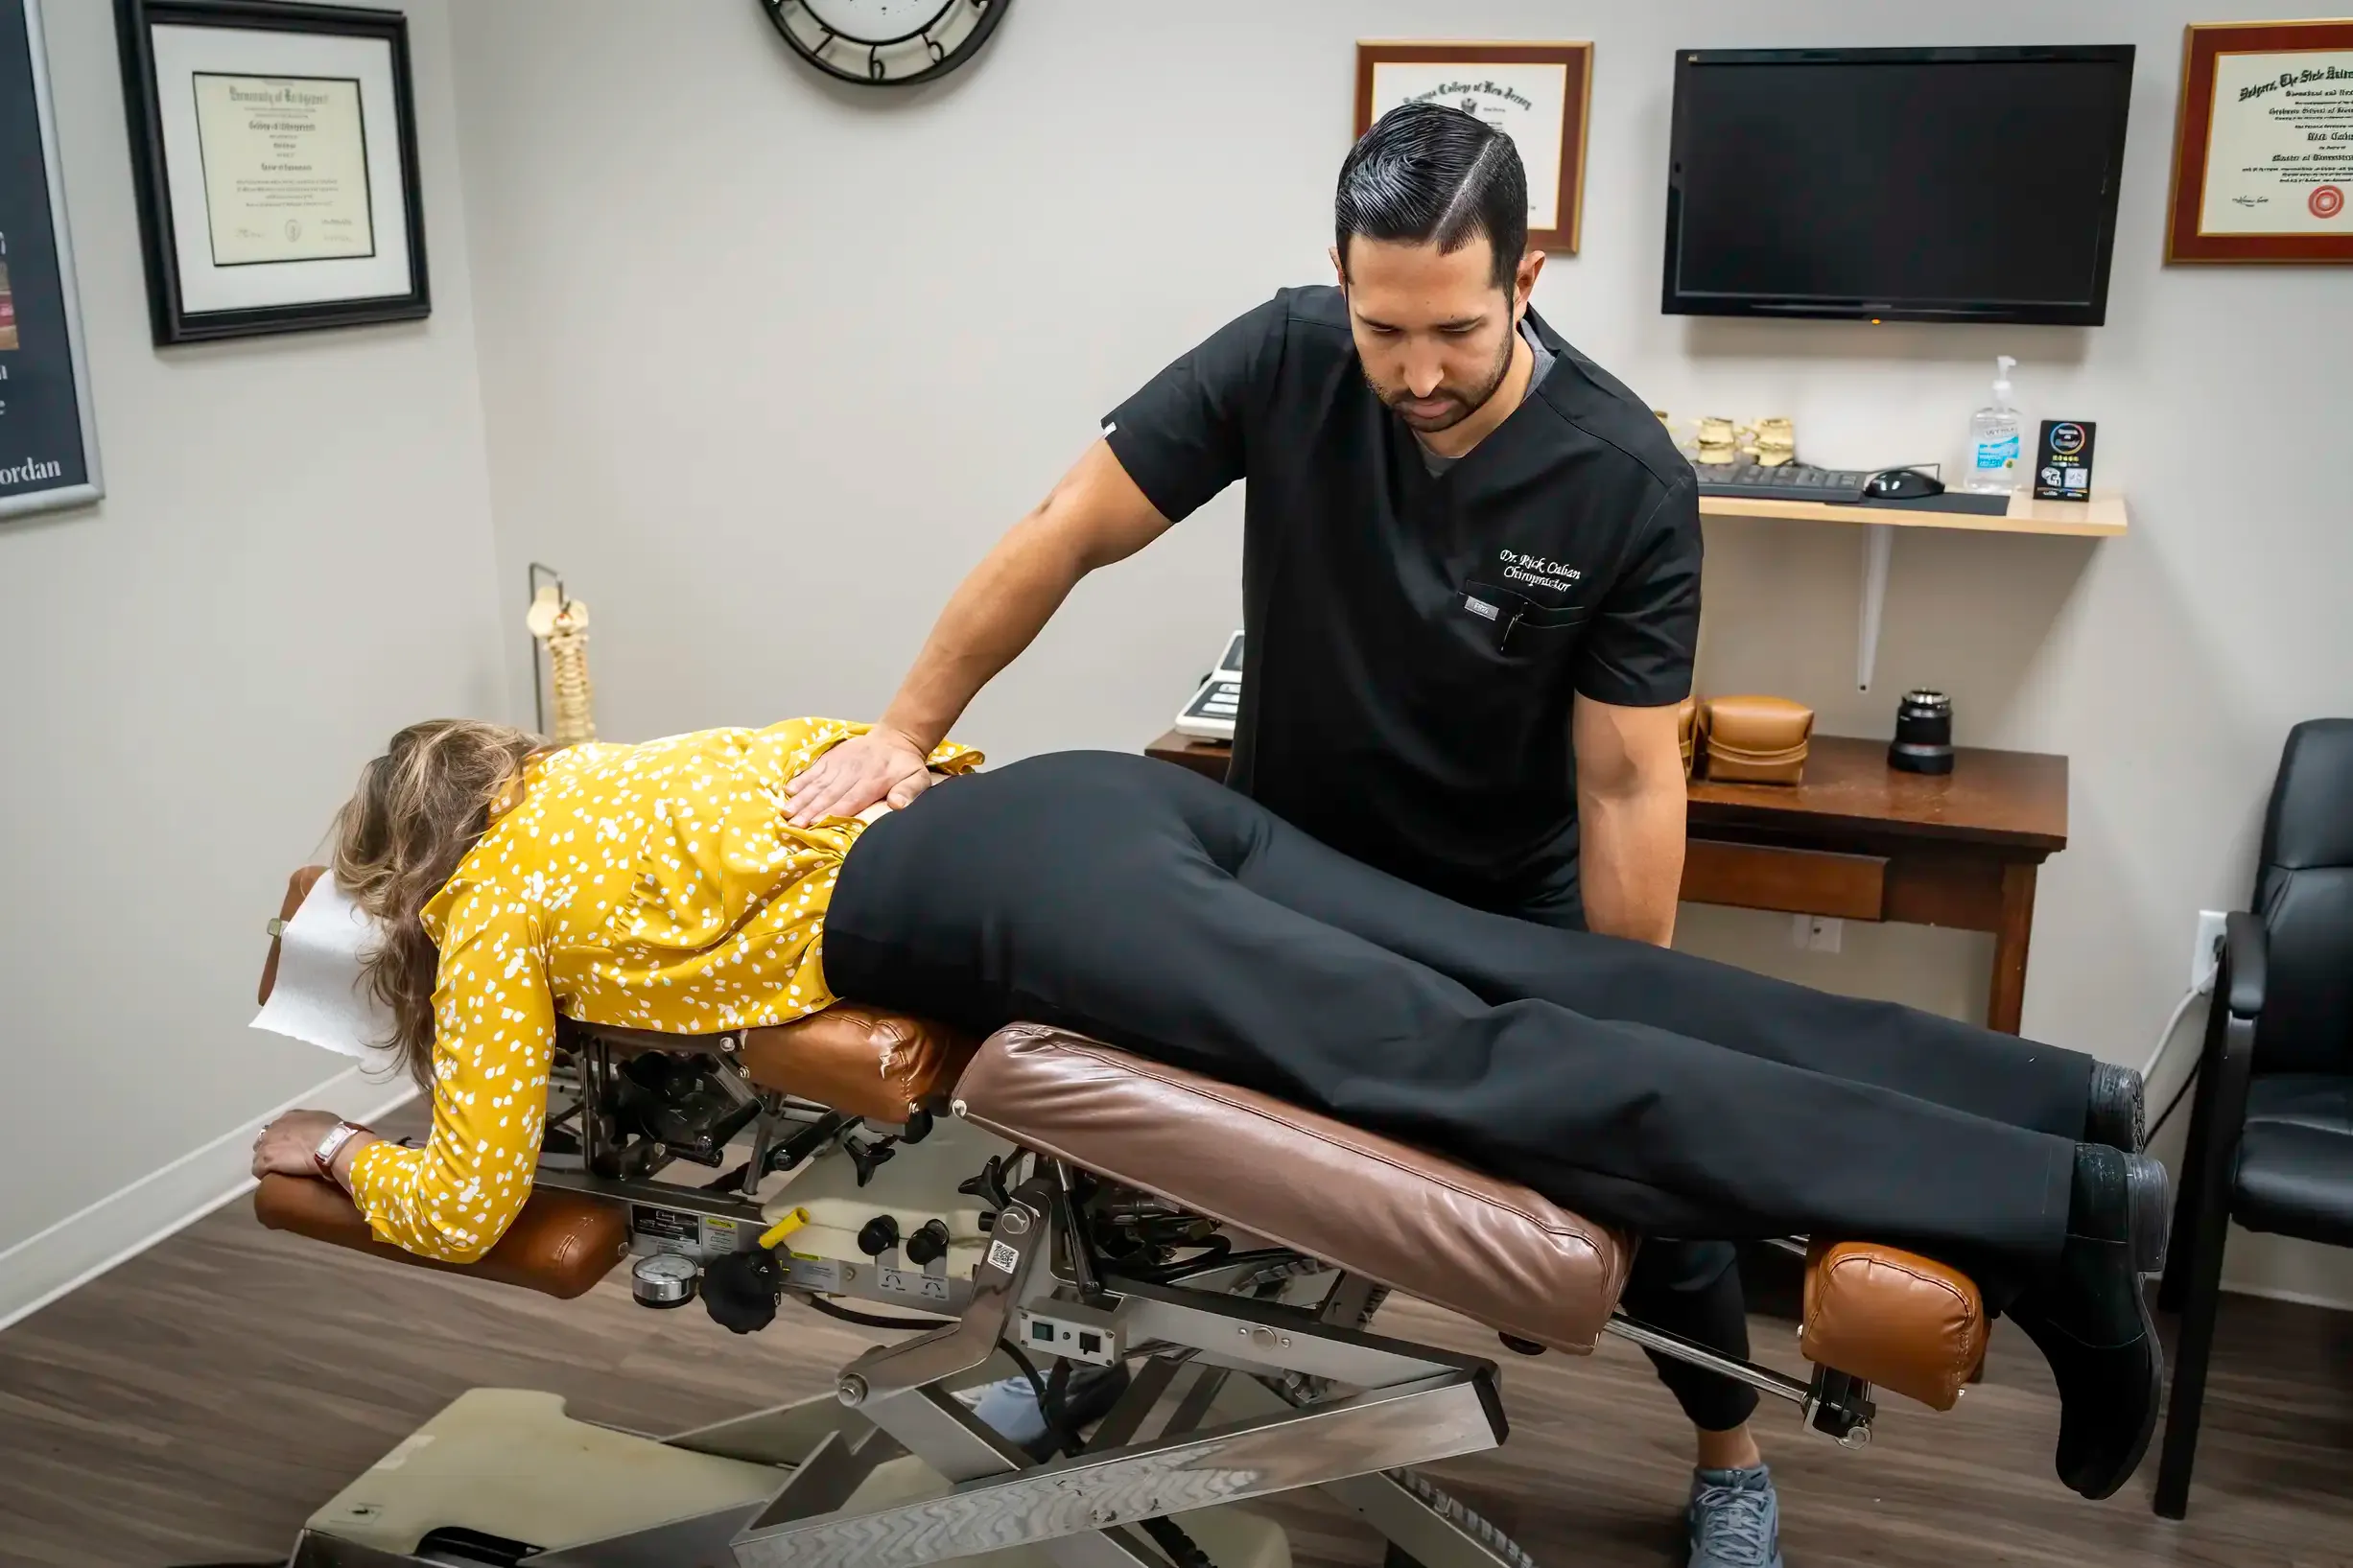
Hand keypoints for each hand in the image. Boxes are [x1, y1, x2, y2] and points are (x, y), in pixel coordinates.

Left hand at [251, 1109, 346, 1180]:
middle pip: (264, 1142)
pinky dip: (264, 1174)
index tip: (290, 1148)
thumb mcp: (324, 1121)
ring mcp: (267, 1144)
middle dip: (272, 1150)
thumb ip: (312, 1126)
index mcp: (289, 1117)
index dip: (283, 1140)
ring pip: (258, 1157)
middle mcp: (274, 1128)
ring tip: (279, 1172)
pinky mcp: (266, 1161)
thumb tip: (315, 1133)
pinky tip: (273, 1178)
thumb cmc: (333, 1132)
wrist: (331, 1145)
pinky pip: (258, 1170)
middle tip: (284, 1160)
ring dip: (267, 1163)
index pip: (278, 1129)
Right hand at [785, 728, 933, 825]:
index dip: (832, 812)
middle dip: (810, 810)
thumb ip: (909, 791)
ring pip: (818, 783)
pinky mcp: (832, 758)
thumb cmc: (906, 765)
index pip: (850, 799)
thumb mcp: (918, 778)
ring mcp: (840, 764)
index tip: (816, 823)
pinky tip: (788, 791)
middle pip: (829, 794)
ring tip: (786, 812)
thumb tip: (897, 805)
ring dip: (801, 798)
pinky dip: (801, 780)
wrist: (896, 738)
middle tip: (794, 824)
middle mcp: (853, 772)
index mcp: (873, 781)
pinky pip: (815, 770)